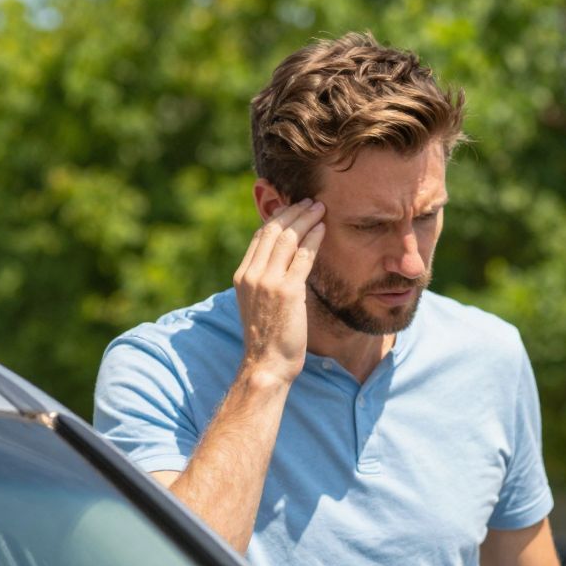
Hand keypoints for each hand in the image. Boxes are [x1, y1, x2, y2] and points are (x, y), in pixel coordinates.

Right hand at [232, 199, 325, 383]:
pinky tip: (323, 229)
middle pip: (272, 231)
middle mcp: (251, 275)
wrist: (266, 363)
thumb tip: (283, 268)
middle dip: (292, 212)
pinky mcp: (287, 291)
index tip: (293, 208)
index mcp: (242, 276)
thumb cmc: (268, 339)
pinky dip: (313, 240)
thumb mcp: (259, 304)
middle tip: (310, 202)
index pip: (259, 237)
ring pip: (287, 239)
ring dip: (305, 219)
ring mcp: (268, 282)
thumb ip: (265, 283)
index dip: (278, 218)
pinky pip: (303, 257)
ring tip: (319, 208)